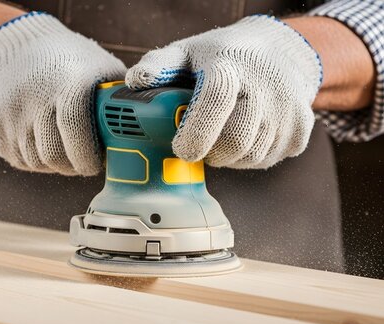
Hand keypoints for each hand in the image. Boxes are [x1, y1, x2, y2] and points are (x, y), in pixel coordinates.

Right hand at [0, 12, 126, 174]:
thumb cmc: (66, 59)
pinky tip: (39, 142)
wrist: (14, 45)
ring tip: (61, 149)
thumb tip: (148, 131)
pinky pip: (14, 158)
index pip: (76, 132)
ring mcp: (9, 113)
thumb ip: (121, 98)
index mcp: (68, 83)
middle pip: (53, 155)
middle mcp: (35, 97)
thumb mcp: (99, 68)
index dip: (87, 157)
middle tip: (80, 162)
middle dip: (71, 166)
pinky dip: (30, 158)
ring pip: (34, 161)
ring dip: (51, 164)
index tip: (95, 164)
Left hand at [126, 15, 322, 168]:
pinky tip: (245, 139)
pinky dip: (253, 158)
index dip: (196, 133)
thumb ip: (158, 66)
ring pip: (253, 156)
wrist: (282, 50)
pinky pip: (272, 159)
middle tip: (200, 146)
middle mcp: (263, 86)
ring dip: (230, 158)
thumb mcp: (188, 52)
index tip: (181, 148)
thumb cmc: (225, 55)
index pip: (215, 103)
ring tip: (221, 140)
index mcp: (229, 66)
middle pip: (236, 140)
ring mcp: (287, 108)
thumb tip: (135, 81)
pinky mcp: (302, 126)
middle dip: (211, 153)